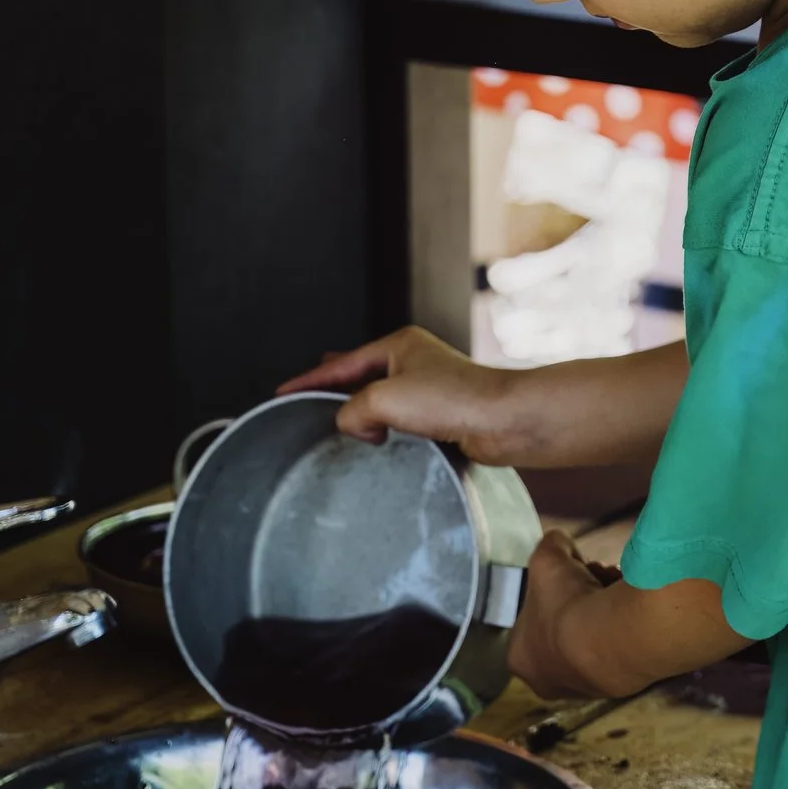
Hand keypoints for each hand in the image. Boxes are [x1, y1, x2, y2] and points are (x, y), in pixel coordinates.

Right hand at [278, 326, 530, 464]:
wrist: (504, 421)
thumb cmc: (454, 400)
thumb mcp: (384, 398)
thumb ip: (353, 410)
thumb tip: (354, 426)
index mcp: (398, 345)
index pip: (341, 363)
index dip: (310, 380)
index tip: (283, 392)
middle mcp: (414, 362)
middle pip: (361, 376)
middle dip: (336, 389)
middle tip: (309, 399)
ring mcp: (429, 388)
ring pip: (382, 401)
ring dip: (364, 416)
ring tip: (343, 428)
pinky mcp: (442, 415)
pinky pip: (401, 421)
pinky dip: (385, 431)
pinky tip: (379, 443)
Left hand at [508, 532, 752, 700]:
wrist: (613, 640)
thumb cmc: (567, 604)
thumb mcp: (548, 559)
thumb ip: (551, 548)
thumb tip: (560, 543)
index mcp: (520, 656)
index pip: (531, 618)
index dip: (551, 589)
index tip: (571, 574)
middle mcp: (547, 681)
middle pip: (564, 628)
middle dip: (581, 600)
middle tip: (597, 578)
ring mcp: (584, 689)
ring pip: (593, 639)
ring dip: (605, 611)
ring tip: (617, 588)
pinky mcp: (617, 687)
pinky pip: (618, 648)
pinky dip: (624, 626)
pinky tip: (630, 607)